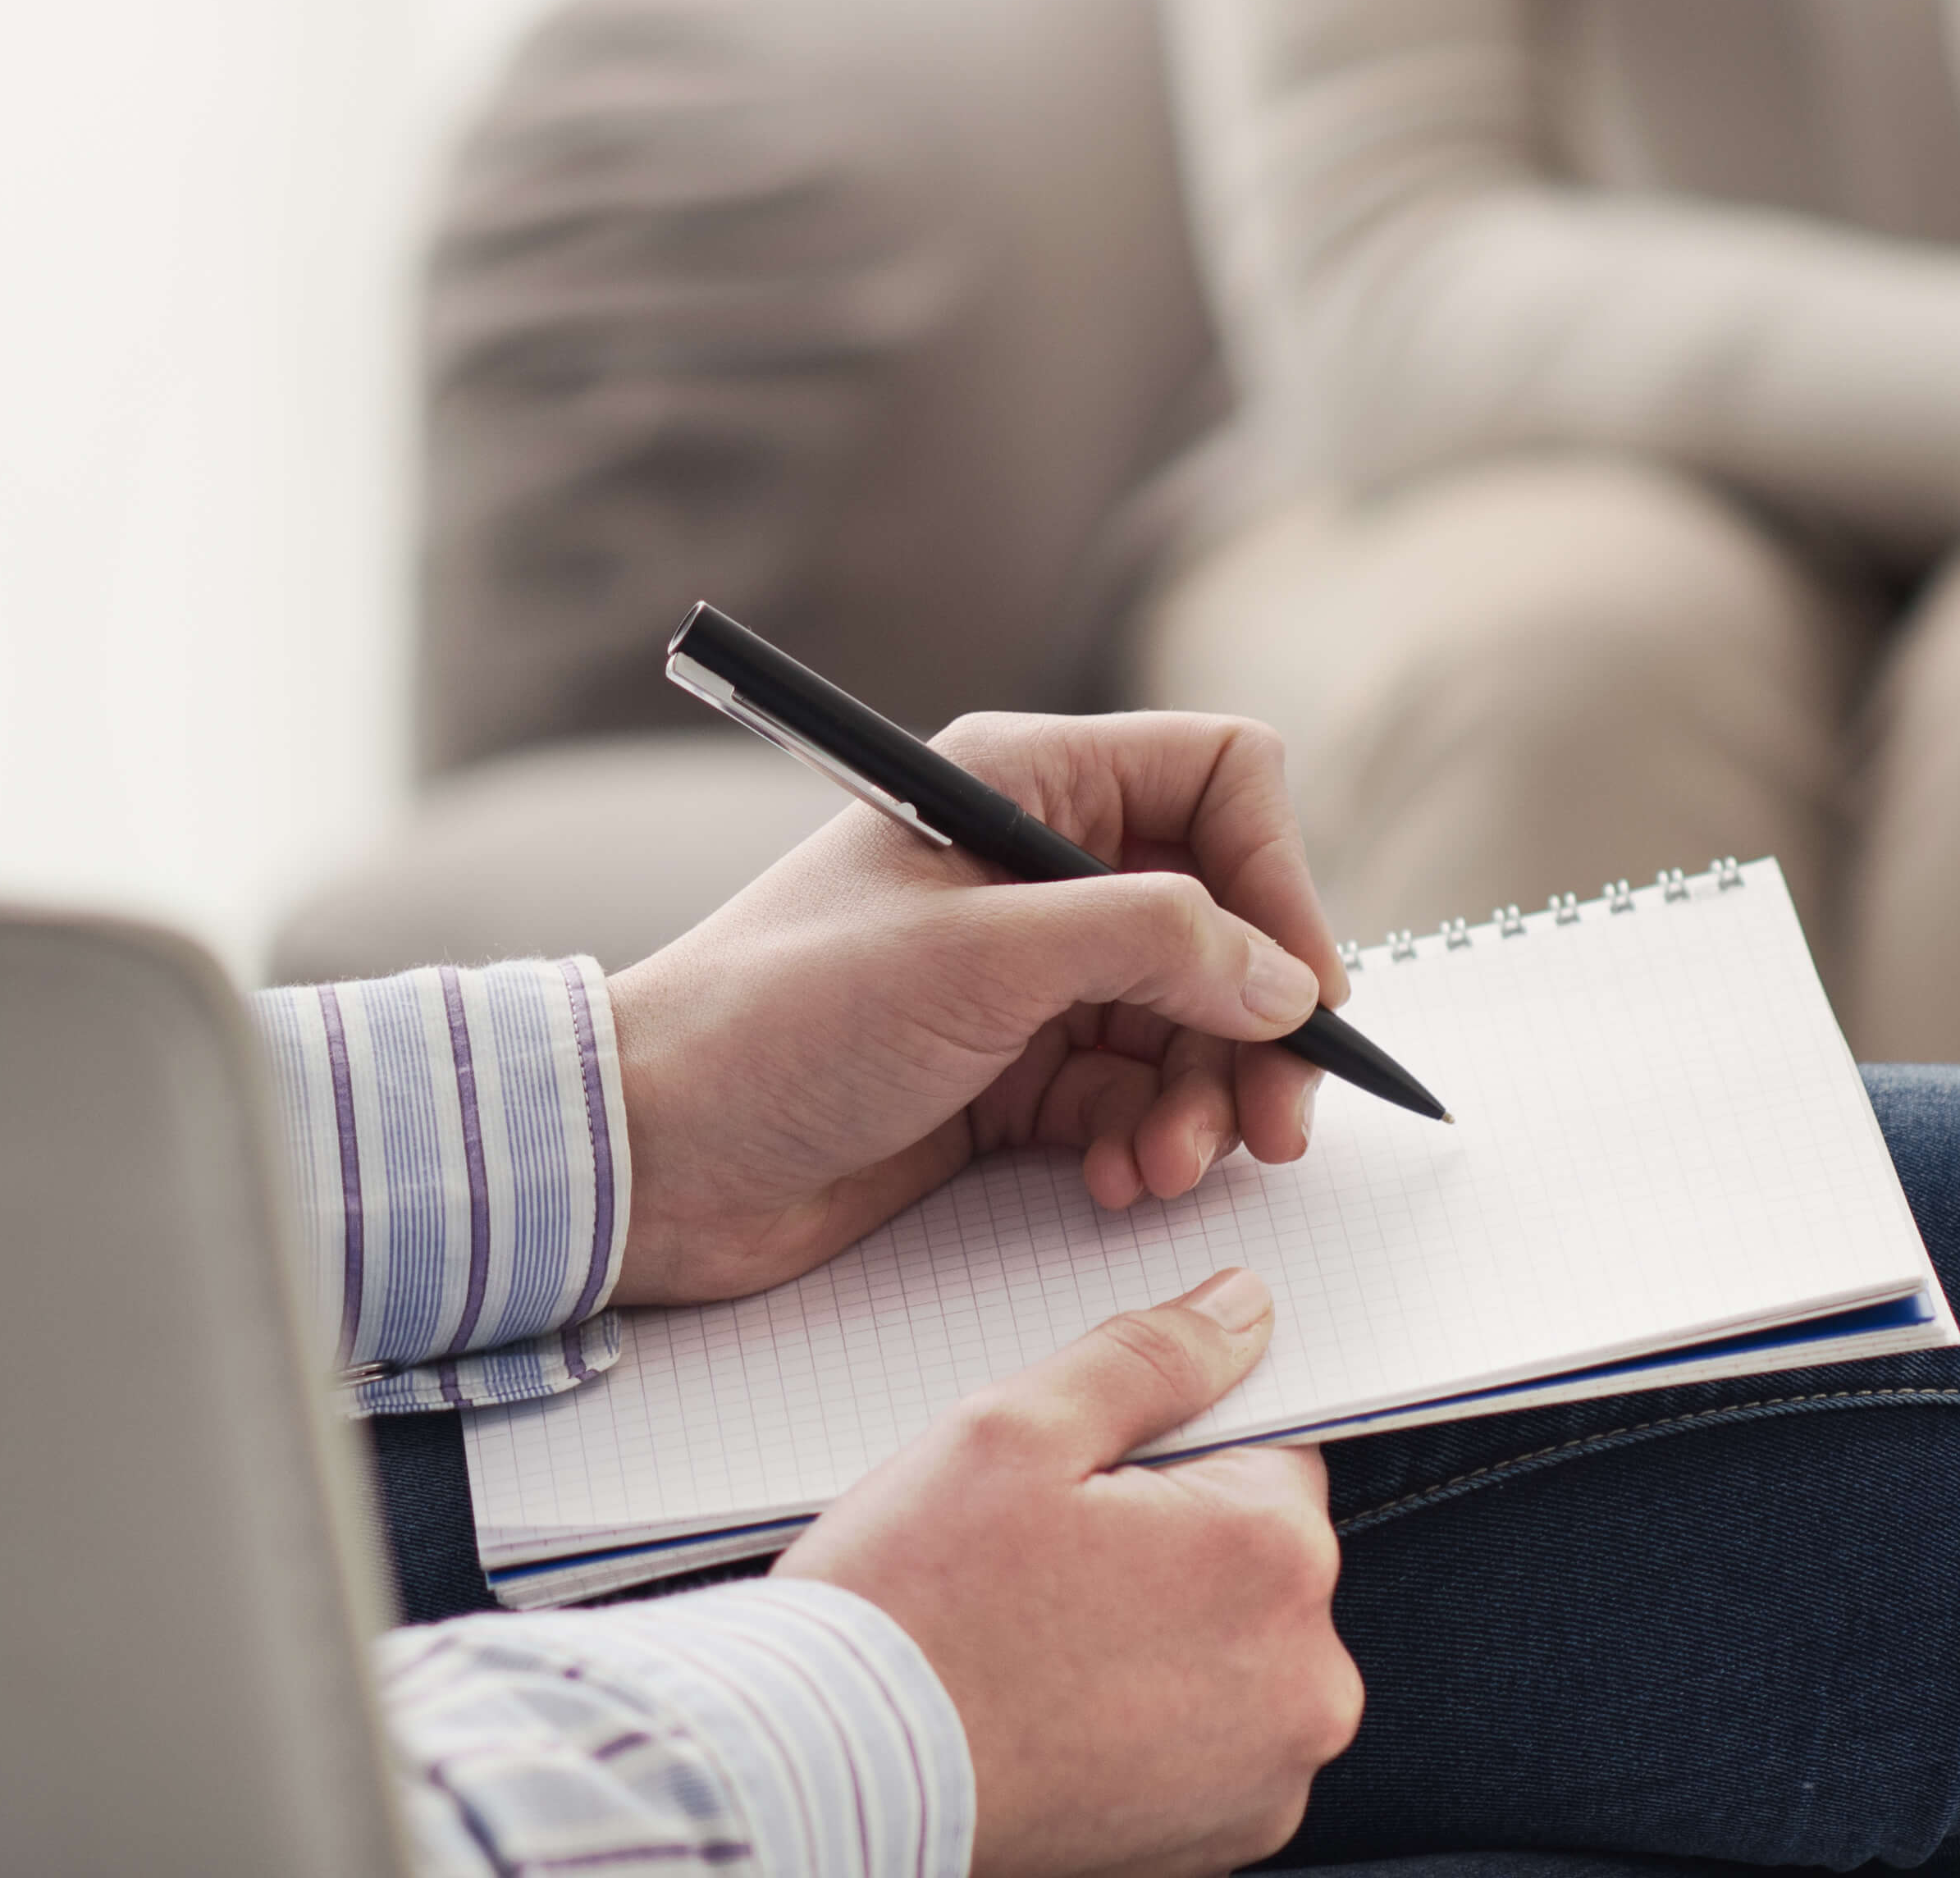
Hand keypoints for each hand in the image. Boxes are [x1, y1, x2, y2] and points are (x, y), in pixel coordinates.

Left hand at [603, 712, 1350, 1308]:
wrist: (656, 1152)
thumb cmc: (782, 1020)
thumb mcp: (979, 960)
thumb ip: (1150, 945)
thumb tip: (1283, 979)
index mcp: (1023, 784)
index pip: (1218, 781)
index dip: (1280, 880)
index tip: (1303, 995)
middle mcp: (1038, 868)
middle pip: (1225, 920)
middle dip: (1257, 1025)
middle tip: (1275, 1125)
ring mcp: (1028, 976)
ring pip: (1192, 1023)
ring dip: (1203, 1101)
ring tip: (1163, 1165)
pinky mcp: (1012, 1075)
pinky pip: (1136, 1096)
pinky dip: (1147, 1140)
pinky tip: (1113, 1178)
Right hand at [779, 1267, 1362, 1877]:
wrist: (836, 1774)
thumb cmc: (915, 1609)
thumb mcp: (1015, 1429)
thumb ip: (1150, 1357)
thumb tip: (1243, 1311)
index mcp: (1274, 1557)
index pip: (1267, 1452)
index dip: (1162, 1456)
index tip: (1080, 1493)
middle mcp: (1305, 1681)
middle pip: (1249, 1560)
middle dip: (1164, 1548)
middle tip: (1037, 1566)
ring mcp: (1268, 1778)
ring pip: (1228, 1652)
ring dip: (1156, 1636)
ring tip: (1034, 1643)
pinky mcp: (1223, 1846)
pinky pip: (1205, 1744)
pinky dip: (1143, 1724)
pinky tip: (1051, 1711)